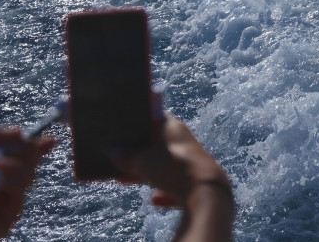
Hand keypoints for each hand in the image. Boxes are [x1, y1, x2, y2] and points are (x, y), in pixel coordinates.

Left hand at [0, 126, 54, 241]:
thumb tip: (19, 131)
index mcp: (1, 164)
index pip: (27, 152)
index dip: (41, 145)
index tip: (51, 138)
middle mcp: (9, 180)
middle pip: (33, 161)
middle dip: (31, 149)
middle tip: (22, 144)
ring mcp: (11, 197)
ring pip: (30, 175)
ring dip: (18, 165)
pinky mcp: (11, 214)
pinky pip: (20, 192)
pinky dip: (13, 181)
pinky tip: (1, 180)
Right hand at [115, 117, 232, 241]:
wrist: (205, 192)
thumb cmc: (173, 168)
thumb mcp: (144, 162)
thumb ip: (127, 157)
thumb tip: (113, 153)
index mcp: (173, 128)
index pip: (153, 119)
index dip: (136, 125)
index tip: (120, 131)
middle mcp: (183, 141)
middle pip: (156, 145)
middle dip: (137, 153)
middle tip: (117, 158)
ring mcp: (190, 160)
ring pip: (163, 165)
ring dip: (146, 172)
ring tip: (125, 178)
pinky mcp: (194, 180)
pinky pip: (174, 185)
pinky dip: (163, 191)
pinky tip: (154, 199)